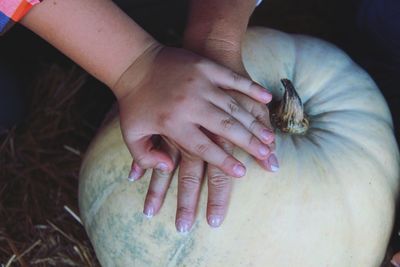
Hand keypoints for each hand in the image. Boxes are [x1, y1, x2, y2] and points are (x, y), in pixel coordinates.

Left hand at [115, 43, 272, 178]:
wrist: (133, 62)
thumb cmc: (133, 102)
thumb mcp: (131, 134)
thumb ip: (145, 158)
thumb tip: (169, 169)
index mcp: (172, 123)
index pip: (203, 148)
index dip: (223, 161)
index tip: (241, 172)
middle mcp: (190, 104)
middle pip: (225, 128)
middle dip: (248, 143)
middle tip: (265, 155)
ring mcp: (200, 83)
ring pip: (234, 107)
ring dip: (254, 122)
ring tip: (269, 137)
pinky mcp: (206, 67)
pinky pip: (234, 79)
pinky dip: (252, 89)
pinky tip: (267, 99)